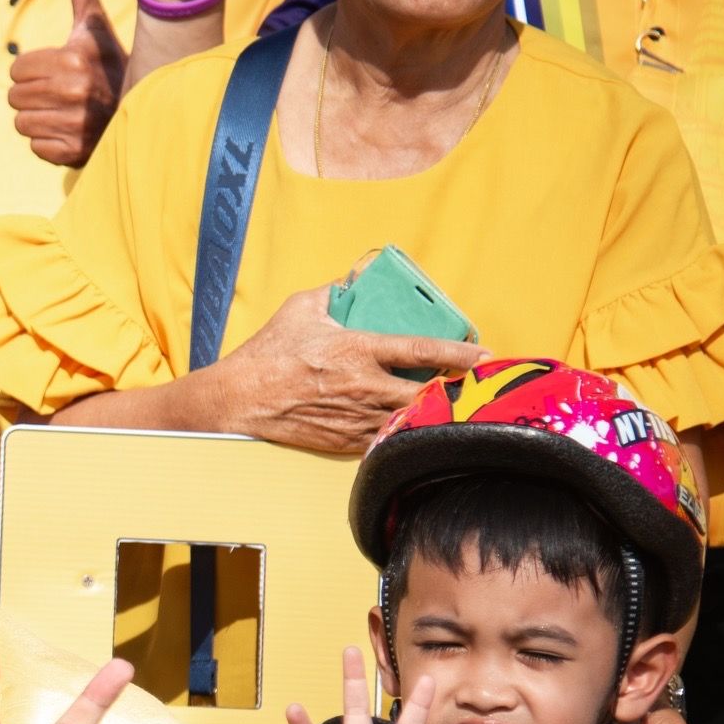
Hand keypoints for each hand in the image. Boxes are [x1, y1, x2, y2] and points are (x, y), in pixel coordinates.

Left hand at [9, 0, 128, 168]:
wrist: (140, 108)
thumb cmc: (109, 62)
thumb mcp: (94, 24)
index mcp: (72, 61)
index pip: (17, 69)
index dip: (33, 69)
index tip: (58, 69)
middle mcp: (72, 94)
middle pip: (14, 97)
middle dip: (32, 93)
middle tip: (59, 91)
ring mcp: (72, 127)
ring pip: (21, 123)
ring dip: (37, 118)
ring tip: (64, 110)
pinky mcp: (71, 154)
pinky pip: (35, 147)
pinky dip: (48, 142)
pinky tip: (69, 130)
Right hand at [219, 286, 482, 452]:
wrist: (238, 400)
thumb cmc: (268, 353)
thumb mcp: (301, 309)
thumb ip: (334, 292)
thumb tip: (354, 281)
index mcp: (358, 350)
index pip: (421, 350)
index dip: (459, 353)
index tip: (485, 354)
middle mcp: (363, 387)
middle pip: (427, 393)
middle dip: (456, 391)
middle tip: (474, 386)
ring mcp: (355, 418)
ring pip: (410, 420)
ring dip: (432, 414)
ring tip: (451, 407)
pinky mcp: (344, 441)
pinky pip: (385, 440)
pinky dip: (403, 433)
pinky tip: (413, 427)